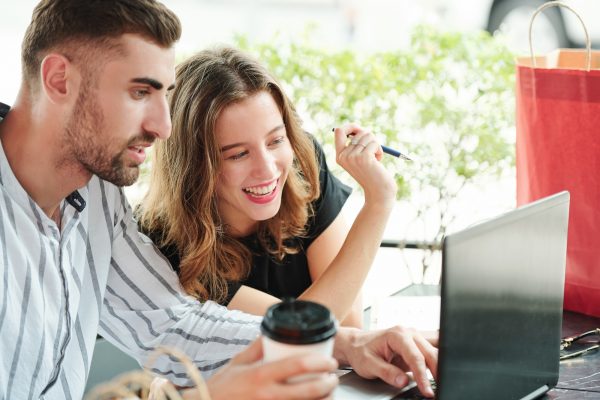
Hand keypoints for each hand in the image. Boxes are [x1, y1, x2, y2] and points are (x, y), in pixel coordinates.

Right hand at [181, 338, 338, 399]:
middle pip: (308, 391)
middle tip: (333, 378)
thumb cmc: (221, 387)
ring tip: (328, 393)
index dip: (319, 363)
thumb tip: (273, 332)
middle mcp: (266, 395)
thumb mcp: (237, 363)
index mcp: (260, 375)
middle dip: (328, 385)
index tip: (330, 362)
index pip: (296, 365)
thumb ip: (256, 348)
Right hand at [333, 123, 396, 205]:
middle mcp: (344, 156)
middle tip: (373, 150)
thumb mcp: (360, 159)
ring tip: (375, 159)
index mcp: (340, 156)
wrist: (379, 193)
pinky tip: (378, 161)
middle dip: (370, 138)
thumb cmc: (372, 174)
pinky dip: (380, 150)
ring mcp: (353, 157)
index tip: (360, 130)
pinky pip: (374, 143)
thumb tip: (359, 128)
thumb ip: (356, 145)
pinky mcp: (364, 158)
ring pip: (368, 136)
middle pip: (358, 132)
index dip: (351, 126)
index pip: (339, 131)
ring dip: (376, 145)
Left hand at [334, 326, 437, 397]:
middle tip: (437, 391)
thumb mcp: (369, 364)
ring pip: (433, 354)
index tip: (426, 390)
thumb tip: (402, 381)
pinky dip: (434, 368)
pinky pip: (429, 357)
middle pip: (429, 354)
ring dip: (437, 370)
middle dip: (436, 372)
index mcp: (397, 335)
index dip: (422, 376)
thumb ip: (386, 372)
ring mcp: (413, 339)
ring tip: (438, 386)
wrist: (356, 344)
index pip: (416, 357)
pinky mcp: (415, 347)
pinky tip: (434, 380)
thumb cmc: (361, 351)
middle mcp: (408, 333)